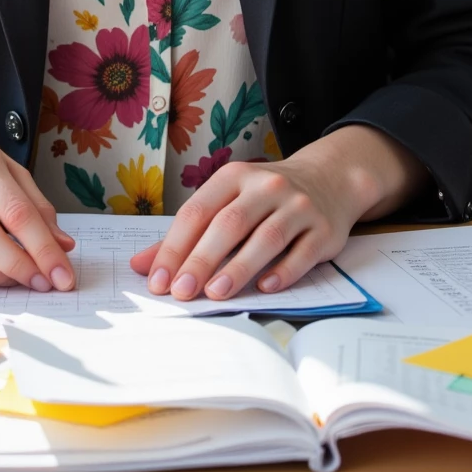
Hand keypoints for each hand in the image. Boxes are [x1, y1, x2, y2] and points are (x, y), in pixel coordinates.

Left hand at [129, 126, 427, 301]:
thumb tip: (142, 265)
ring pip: (266, 237)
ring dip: (240, 266)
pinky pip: (303, 252)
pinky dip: (284, 271)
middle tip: (182, 291)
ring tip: (217, 293)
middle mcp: (266, 186)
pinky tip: (265, 288)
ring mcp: (298, 206)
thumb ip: (187, 234)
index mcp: (234, 177)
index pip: (197, 211)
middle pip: (229, 224)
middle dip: (202, 259)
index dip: (175, 246)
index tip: (158, 280)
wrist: (329, 179)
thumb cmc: (266, 197)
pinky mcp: (323, 229)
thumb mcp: (227, 200)